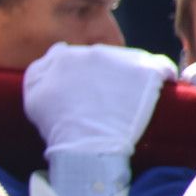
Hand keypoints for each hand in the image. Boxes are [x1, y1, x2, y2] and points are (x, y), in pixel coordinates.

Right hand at [23, 43, 175, 156]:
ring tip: (132, 99)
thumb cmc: (58, 127)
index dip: (76, 73)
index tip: (81, 90)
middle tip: (107, 99)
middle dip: (104, 74)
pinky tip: (163, 86)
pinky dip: (162, 74)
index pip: (70, 56)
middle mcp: (92, 52)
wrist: (87, 143)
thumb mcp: (33, 99)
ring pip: (130, 61)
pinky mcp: (146, 71)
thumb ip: (36, 75)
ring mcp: (120, 60)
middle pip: (101, 58)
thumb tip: (51, 59)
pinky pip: (162, 65)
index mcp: (64, 57)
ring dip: (131, 76)